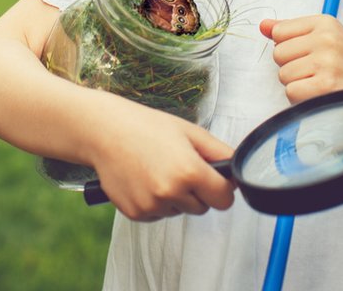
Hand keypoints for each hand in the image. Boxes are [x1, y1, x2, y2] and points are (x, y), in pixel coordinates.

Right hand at [87, 97, 235, 221]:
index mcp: (190, 171)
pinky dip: (155, 202)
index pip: (225, 199)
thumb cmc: (146, 127)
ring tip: (157, 169)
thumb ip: (220, 152)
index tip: (214, 179)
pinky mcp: (136, 214)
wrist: (105, 132)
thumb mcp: (189, 132)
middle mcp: (171, 192)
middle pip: (203, 208)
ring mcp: (152, 205)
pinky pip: (158, 214)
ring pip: (179, 211)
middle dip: (197, 192)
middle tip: (178, 166)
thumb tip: (237, 170)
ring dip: (175, 197)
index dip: (222, 188)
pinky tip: (144, 179)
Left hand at [260, 15, 342, 103]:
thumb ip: (291, 31)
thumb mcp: (324, 39)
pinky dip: (301, 99)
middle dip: (292, 67)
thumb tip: (263, 25)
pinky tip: (320, 95)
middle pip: (278, 53)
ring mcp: (327, 62)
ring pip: (283, 75)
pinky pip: (291, 92)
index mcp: (326, 22)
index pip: (279, 32)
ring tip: (320, 83)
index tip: (311, 54)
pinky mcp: (325, 86)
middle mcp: (327, 39)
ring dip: (298, 85)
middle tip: (317, 72)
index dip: (290, 48)